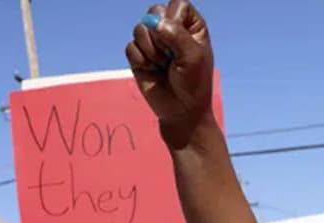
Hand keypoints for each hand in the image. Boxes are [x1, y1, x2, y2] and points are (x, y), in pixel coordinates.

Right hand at [125, 0, 214, 143]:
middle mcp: (171, 28)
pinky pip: (131, 47)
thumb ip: (174, 34)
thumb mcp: (192, 57)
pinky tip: (153, 71)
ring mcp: (153, 41)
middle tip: (171, 56)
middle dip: (160, 37)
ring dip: (152, 52)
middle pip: (154, 12)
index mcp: (190, 25)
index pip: (177, 5)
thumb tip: (151, 21)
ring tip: (163, 65)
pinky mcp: (138, 55)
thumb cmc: (193, 84)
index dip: (174, 19)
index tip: (180, 40)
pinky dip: (141, 61)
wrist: (181, 111)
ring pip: (140, 29)